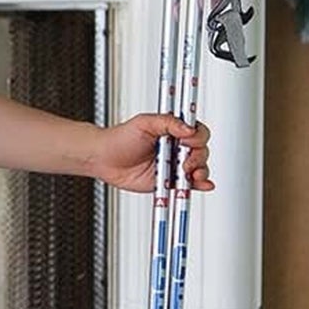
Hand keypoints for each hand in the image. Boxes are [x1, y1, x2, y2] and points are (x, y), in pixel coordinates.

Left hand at [92, 114, 213, 193]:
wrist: (104, 159)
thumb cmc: (121, 139)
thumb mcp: (144, 123)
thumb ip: (168, 122)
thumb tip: (189, 128)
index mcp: (174, 131)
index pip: (197, 132)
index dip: (197, 137)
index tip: (188, 141)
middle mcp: (176, 148)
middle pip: (201, 151)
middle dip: (198, 157)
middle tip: (185, 162)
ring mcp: (174, 165)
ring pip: (198, 168)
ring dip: (200, 171)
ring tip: (191, 174)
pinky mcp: (170, 181)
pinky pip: (188, 185)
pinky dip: (199, 186)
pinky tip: (203, 185)